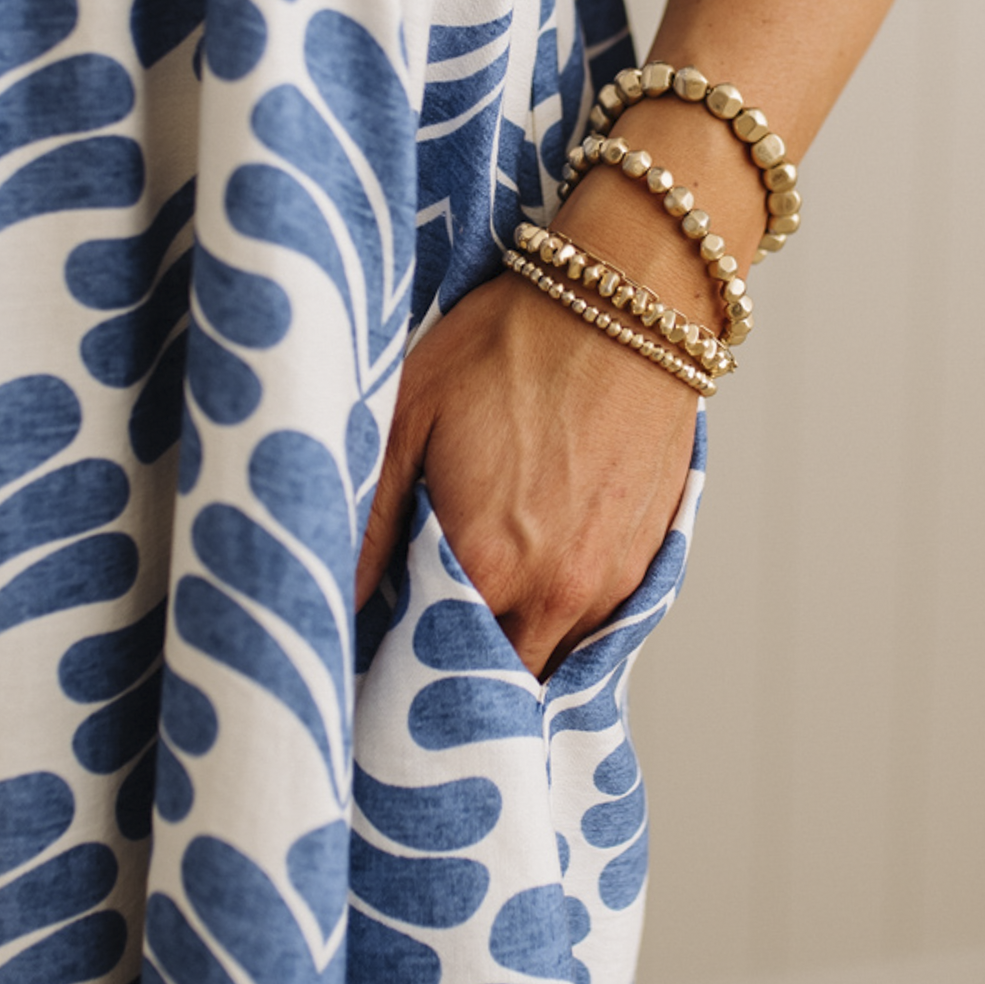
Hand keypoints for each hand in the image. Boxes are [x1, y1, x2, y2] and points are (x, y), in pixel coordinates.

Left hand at [355, 269, 698, 678]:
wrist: (626, 301)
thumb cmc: (513, 344)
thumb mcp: (412, 414)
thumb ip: (368, 522)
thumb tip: (334, 600)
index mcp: (486, 562)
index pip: (428, 668)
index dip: (398, 666)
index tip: (376, 655)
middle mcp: (554, 592)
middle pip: (493, 682)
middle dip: (454, 674)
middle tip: (419, 640)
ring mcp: (609, 581)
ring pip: (549, 660)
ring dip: (510, 649)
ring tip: (473, 609)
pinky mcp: (649, 559)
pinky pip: (595, 628)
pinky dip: (558, 620)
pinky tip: (530, 579)